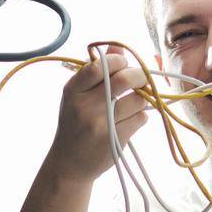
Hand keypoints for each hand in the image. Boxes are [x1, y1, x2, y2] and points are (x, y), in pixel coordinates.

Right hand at [48, 43, 150, 183]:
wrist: (69, 164)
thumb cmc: (76, 124)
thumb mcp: (78, 97)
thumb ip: (97, 71)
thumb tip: (120, 47)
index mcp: (73, 90)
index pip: (100, 65)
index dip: (119, 60)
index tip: (124, 65)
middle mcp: (85, 106)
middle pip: (124, 79)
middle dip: (140, 75)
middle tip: (142, 79)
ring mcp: (100, 124)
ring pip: (137, 100)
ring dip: (142, 99)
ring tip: (134, 104)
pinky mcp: (115, 140)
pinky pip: (141, 119)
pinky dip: (140, 116)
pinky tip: (130, 121)